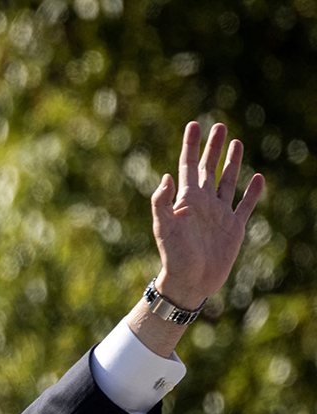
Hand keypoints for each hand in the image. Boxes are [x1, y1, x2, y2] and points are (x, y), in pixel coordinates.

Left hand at [150, 122, 264, 308]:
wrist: (190, 281)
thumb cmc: (174, 256)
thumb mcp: (164, 228)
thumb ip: (162, 203)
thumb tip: (166, 176)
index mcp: (186, 200)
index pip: (187, 165)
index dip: (190, 145)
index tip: (194, 124)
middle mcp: (203, 203)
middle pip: (208, 168)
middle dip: (213, 147)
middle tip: (219, 126)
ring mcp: (219, 214)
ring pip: (227, 181)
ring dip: (232, 163)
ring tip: (236, 143)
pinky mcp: (234, 228)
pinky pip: (244, 205)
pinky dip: (252, 192)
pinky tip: (258, 178)